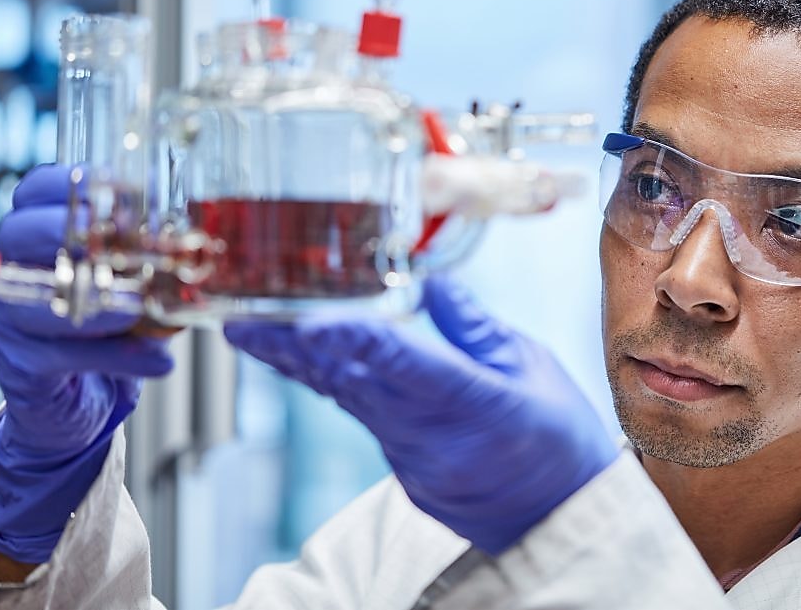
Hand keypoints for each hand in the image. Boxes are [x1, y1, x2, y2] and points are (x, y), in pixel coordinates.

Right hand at [0, 165, 172, 564]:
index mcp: (40, 236)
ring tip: (137, 308)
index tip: (115, 184)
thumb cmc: (113, 325)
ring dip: (95, 300)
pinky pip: (62, 355)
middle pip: (18, 234)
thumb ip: (154, 257)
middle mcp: (16, 269)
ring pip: (37, 298)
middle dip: (64, 230)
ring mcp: (11, 317)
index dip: (67, 182)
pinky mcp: (22, 365)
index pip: (34, 191)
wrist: (81, 397)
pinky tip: (158, 362)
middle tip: (113, 240)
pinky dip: (115, 358)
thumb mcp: (137, 283)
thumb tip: (201, 240)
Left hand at [224, 275, 618, 554]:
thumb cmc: (557, 436)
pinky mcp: (404, 475)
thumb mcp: (532, 366)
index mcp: (477, 404)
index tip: (305, 319)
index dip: (349, 339)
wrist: (559, 517)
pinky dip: (336, 386)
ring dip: (302, 364)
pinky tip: (306, 358)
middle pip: (352, 384)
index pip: (402, 364)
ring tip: (254, 330)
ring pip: (349, 402)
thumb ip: (475, 327)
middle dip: (293, 348)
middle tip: (241, 319)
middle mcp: (435, 438)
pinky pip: (364, 421)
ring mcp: (414, 463)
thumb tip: (433, 283)